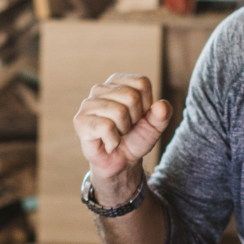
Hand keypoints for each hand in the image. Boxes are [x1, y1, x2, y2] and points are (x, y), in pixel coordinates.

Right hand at [73, 73, 171, 190]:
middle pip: (131, 96)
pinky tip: (109, 143)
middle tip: (126, 128)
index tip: (138, 116)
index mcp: (118, 82)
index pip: (142, 83)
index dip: (147, 104)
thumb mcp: (155, 126)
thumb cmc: (136, 138)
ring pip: (119, 112)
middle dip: (135, 118)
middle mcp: (100, 88)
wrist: (121, 162)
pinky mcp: (80, 121)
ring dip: (123, 130)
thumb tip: (161, 106)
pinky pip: (105, 127)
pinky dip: (113, 141)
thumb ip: (163, 114)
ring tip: (116, 134)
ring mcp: (88, 104)